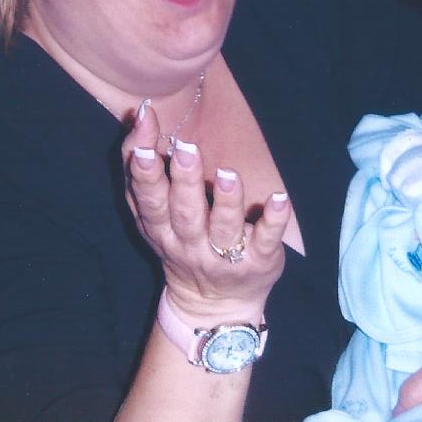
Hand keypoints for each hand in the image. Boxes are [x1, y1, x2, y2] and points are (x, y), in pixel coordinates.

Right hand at [120, 100, 288, 325]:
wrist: (214, 305)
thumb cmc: (180, 243)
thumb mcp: (153, 214)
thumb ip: (142, 170)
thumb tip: (141, 116)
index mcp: (161, 229)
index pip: (148, 201)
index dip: (144, 175)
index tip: (144, 147)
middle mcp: (190, 244)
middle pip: (184, 213)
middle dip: (183, 182)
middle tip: (185, 149)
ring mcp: (225, 255)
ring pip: (224, 228)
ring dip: (226, 201)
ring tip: (229, 173)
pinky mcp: (258, 261)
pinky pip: (266, 240)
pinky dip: (273, 221)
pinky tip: (280, 198)